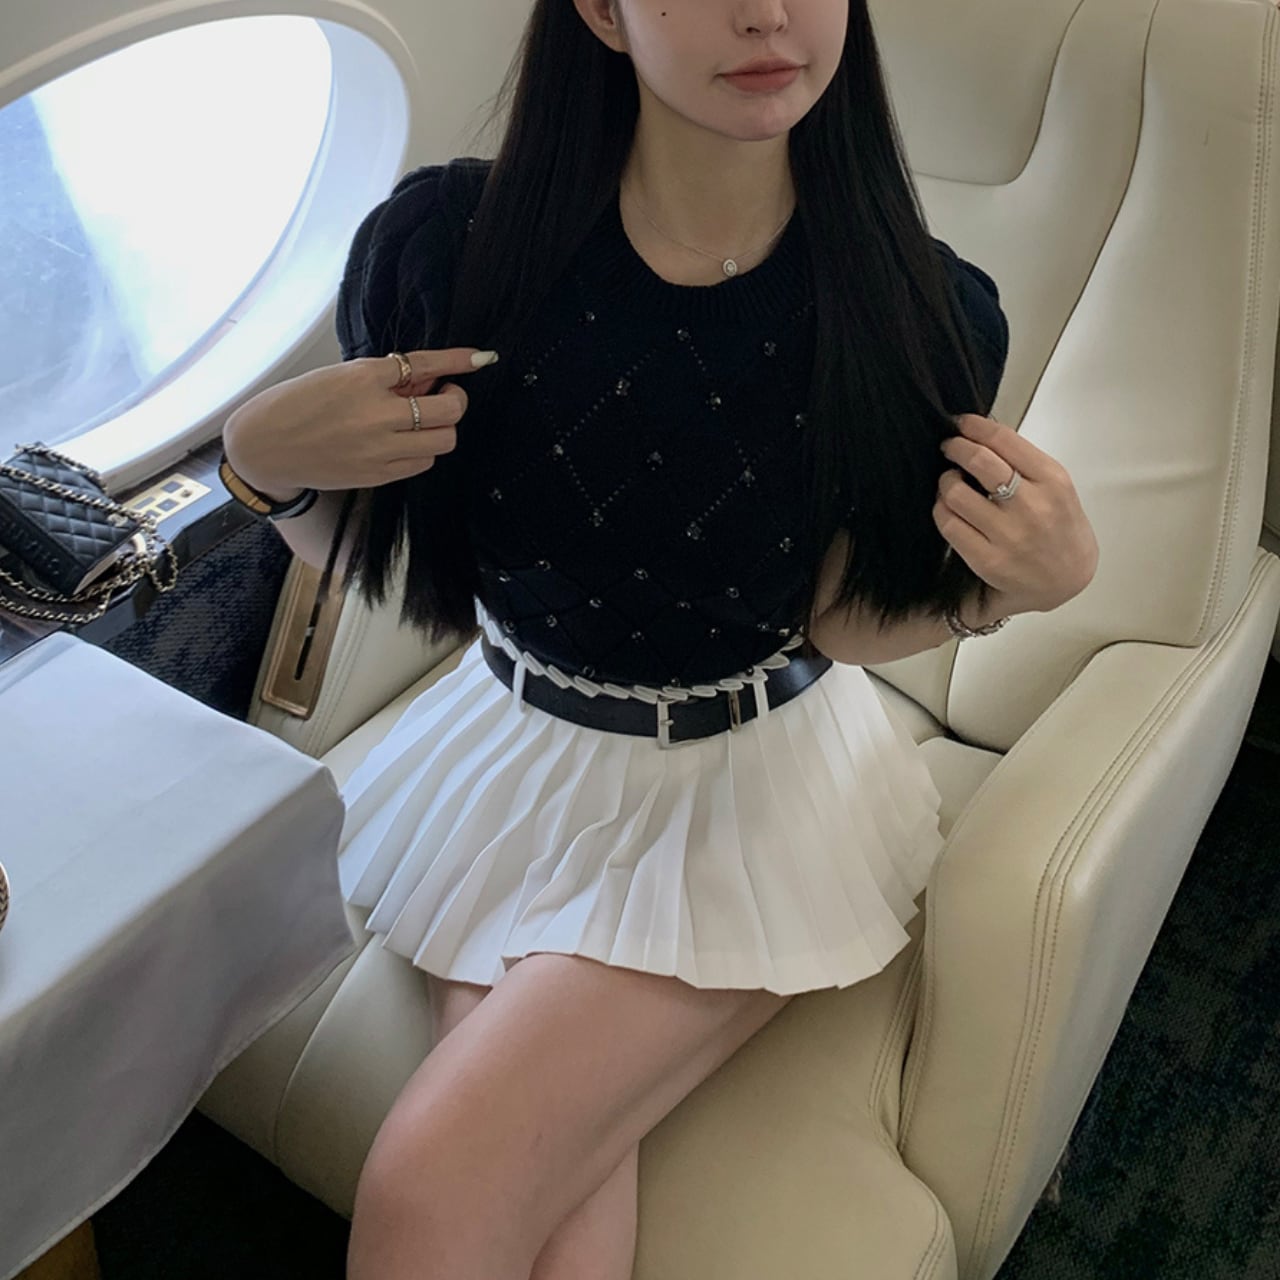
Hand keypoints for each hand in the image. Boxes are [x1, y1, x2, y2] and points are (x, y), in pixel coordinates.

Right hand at [222, 348, 498, 494]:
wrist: (266, 447)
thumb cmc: (299, 403)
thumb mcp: (341, 375)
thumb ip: (387, 378)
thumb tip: (430, 380)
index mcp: (362, 379)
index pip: (424, 365)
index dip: (458, 361)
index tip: (482, 358)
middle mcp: (376, 415)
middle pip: (448, 410)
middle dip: (455, 399)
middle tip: (443, 393)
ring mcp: (379, 449)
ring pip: (443, 440)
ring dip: (442, 426)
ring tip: (423, 418)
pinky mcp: (378, 476)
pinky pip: (422, 463)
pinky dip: (423, 450)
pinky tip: (406, 440)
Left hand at [933, 414, 1098, 614]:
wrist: (1067, 579)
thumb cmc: (1059, 526)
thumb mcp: (1056, 487)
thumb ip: (1023, 461)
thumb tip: (979, 433)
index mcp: (1052, 480)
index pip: (1004, 440)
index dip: (974, 426)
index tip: (961, 423)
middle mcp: (1032, 506)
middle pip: (978, 461)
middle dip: (956, 447)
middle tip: (949, 447)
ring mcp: (1008, 536)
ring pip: (956, 493)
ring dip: (946, 480)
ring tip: (951, 481)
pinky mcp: (987, 560)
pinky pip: (949, 524)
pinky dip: (942, 509)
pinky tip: (949, 507)